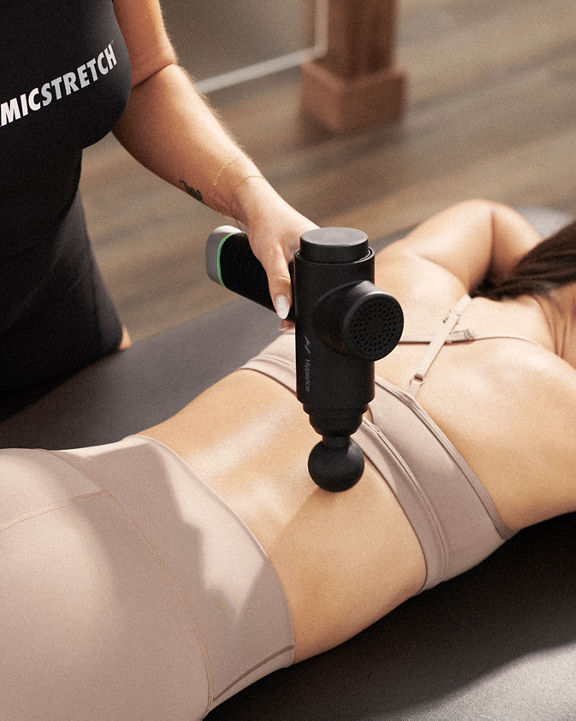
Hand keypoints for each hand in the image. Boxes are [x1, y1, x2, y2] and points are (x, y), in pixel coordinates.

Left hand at [232, 178, 316, 318]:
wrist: (255, 205)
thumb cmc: (266, 223)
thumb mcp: (271, 257)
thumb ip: (278, 283)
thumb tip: (284, 311)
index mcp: (325, 248)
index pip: (327, 285)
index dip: (314, 306)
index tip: (298, 321)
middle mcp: (324, 252)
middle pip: (318, 288)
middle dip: (304, 306)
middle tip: (286, 320)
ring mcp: (314, 254)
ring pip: (310, 284)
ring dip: (298, 298)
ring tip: (284, 310)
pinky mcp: (304, 255)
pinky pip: (304, 277)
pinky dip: (295, 288)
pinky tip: (287, 294)